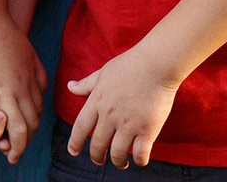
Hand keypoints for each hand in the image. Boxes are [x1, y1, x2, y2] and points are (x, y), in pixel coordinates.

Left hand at [66, 44, 180, 168]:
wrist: (156, 64)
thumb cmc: (130, 64)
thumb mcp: (103, 72)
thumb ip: (87, 84)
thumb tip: (70, 86)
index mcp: (97, 101)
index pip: (80, 127)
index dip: (75, 142)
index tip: (72, 151)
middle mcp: (110, 116)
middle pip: (97, 145)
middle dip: (96, 156)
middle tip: (98, 160)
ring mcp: (128, 124)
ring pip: (117, 154)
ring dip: (118, 162)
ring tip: (121, 163)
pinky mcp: (147, 130)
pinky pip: (140, 154)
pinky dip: (139, 161)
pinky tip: (139, 159)